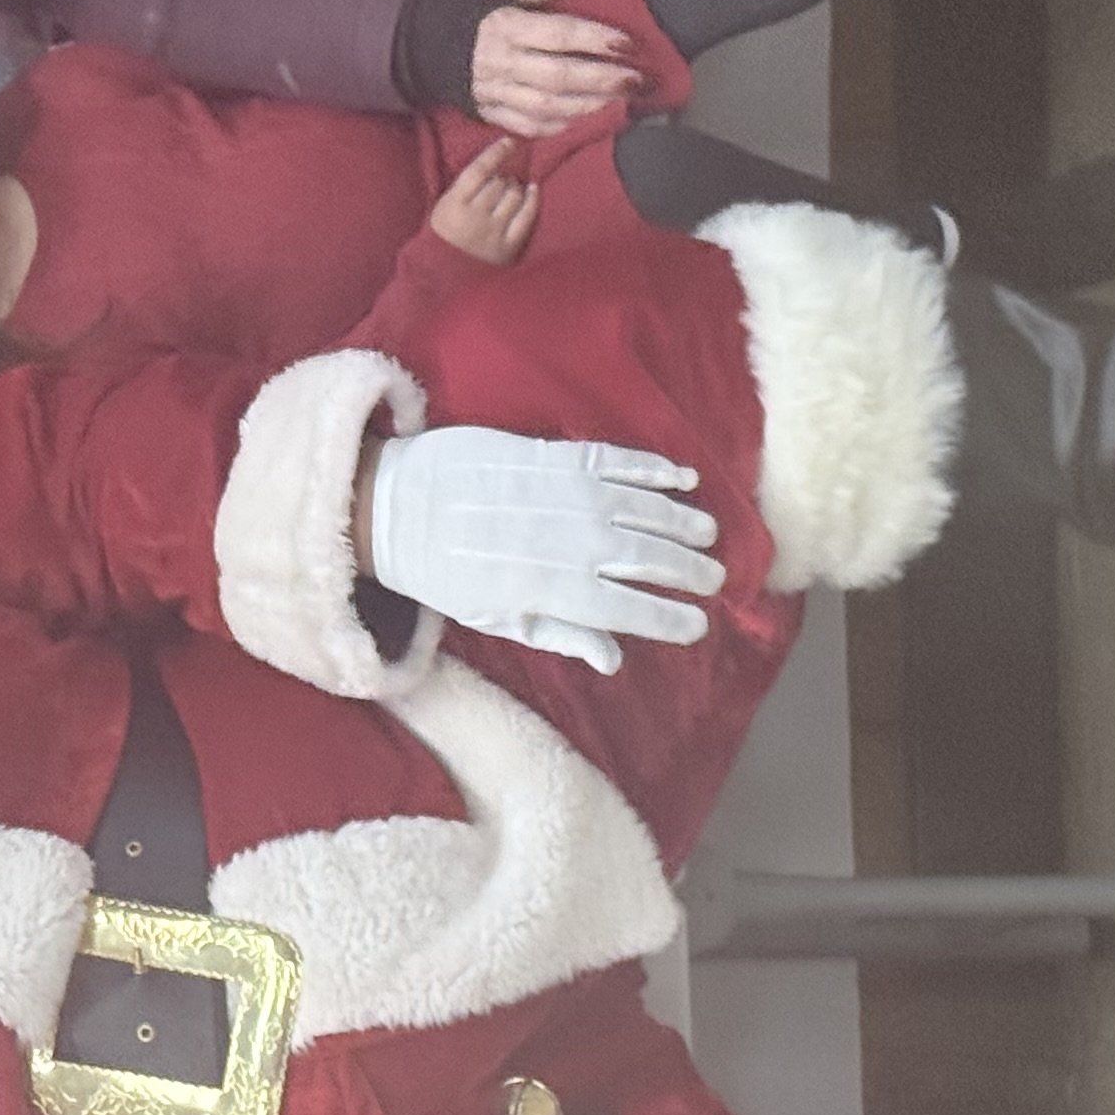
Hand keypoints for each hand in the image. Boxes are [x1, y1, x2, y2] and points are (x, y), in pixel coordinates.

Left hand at [361, 426, 723, 673]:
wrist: (398, 504)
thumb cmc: (446, 572)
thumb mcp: (496, 619)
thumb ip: (560, 635)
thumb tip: (614, 660)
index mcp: (554, 591)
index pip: (631, 611)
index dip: (671, 619)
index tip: (698, 625)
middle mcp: (569, 542)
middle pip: (649, 558)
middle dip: (690, 571)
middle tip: (716, 578)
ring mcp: (566, 493)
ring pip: (645, 509)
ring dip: (683, 522)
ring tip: (707, 535)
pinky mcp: (556, 455)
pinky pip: (620, 461)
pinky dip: (656, 470)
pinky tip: (682, 480)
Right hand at [429, 138, 541, 265]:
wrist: (444, 274)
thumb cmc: (445, 235)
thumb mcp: (444, 206)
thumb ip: (465, 187)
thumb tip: (495, 165)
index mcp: (454, 204)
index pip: (479, 171)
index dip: (496, 153)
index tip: (509, 142)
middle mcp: (475, 217)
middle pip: (499, 183)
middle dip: (502, 178)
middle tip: (499, 182)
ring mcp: (493, 231)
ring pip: (514, 195)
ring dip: (515, 188)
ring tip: (509, 191)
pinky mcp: (508, 246)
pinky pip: (526, 216)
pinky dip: (532, 199)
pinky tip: (532, 190)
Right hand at [469, 8, 641, 137]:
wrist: (426, 38)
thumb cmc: (474, 7)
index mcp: (505, 26)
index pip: (557, 35)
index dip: (594, 40)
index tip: (626, 43)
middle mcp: (500, 63)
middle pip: (558, 78)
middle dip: (602, 80)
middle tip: (635, 80)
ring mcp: (495, 92)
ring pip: (548, 107)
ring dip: (589, 107)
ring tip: (620, 101)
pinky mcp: (491, 113)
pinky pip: (530, 127)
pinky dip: (561, 126)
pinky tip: (588, 119)